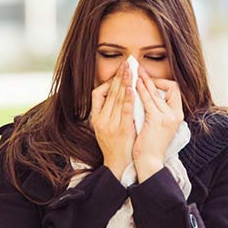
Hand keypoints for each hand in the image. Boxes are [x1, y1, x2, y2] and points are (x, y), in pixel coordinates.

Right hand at [90, 60, 135, 180]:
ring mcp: (111, 124)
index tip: (117, 73)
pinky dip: (128, 98)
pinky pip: (125, 110)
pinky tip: (132, 88)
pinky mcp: (122, 129)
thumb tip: (115, 97)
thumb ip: (107, 113)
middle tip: (126, 63)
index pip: (97, 94)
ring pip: (117, 99)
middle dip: (118, 76)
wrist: (117, 164)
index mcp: (96, 118)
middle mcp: (101, 119)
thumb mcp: (104, 129)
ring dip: (124, 82)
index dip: (108, 82)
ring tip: (130, 70)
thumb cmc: (114, 146)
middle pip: (109, 93)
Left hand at [133, 64, 183, 181]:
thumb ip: (157, 111)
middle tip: (139, 68)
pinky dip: (141, 90)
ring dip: (144, 80)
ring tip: (134, 72)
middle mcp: (175, 114)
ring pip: (155, 92)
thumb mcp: (159, 125)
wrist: (149, 161)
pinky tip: (133, 84)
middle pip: (167, 87)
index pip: (174, 90)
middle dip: (150, 77)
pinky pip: (148, 100)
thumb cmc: (151, 144)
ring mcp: (166, 117)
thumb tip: (149, 97)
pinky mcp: (156, 120)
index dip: (161, 82)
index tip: (147, 80)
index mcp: (177, 115)